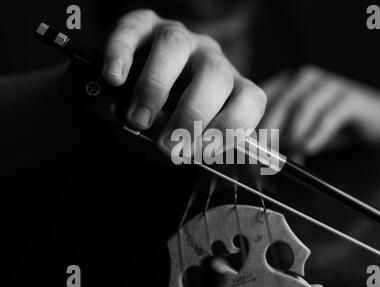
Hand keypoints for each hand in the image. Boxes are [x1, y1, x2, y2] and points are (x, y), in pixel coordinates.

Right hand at [102, 9, 265, 154]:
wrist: (126, 104)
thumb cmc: (160, 126)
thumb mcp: (176, 143)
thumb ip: (180, 146)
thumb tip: (172, 148)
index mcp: (229, 89)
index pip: (250, 100)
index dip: (230, 127)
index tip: (200, 152)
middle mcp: (210, 60)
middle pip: (215, 75)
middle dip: (192, 114)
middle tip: (167, 144)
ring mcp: (180, 39)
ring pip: (175, 45)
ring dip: (156, 86)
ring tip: (138, 119)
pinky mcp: (143, 26)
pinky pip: (134, 29)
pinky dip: (122, 54)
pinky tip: (114, 78)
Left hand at [259, 65, 379, 158]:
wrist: (379, 124)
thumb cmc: (332, 129)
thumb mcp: (298, 133)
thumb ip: (275, 141)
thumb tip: (249, 162)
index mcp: (287, 84)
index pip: (259, 101)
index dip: (250, 125)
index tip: (243, 150)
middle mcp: (306, 79)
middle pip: (277, 102)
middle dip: (267, 133)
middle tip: (260, 158)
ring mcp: (329, 85)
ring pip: (302, 106)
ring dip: (292, 134)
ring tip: (288, 156)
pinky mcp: (352, 98)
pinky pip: (331, 115)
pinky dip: (317, 133)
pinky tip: (309, 150)